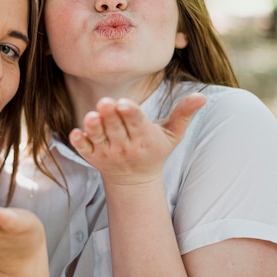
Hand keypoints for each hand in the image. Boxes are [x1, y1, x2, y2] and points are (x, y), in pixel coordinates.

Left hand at [69, 93, 205, 184]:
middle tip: (105, 102)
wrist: (134, 180)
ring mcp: (107, 152)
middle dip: (110, 115)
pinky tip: (74, 134)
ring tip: (90, 116)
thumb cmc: (154, 150)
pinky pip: (84, 150)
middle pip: (116, 128)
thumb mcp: (173, 134)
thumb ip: (184, 114)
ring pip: (99, 138)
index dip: (130, 113)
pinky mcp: (92, 157)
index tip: (123, 103)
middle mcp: (125, 146)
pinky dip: (79, 143)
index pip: (137, 123)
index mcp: (144, 137)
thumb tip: (202, 96)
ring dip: (94, 128)